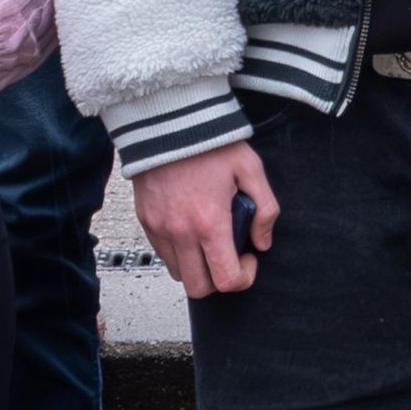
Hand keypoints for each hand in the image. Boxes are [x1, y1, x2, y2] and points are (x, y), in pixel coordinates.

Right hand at [136, 140, 279, 298]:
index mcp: (209, 223)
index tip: (249, 258)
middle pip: (199, 288)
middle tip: (229, 255)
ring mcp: (159, 229)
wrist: (168, 121)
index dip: (244, 277)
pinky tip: (191, 229)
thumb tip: (263, 241)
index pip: (226, 280)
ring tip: (209, 242)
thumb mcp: (250, 169)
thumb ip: (266, 209)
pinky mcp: (145, 221)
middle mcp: (180, 232)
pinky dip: (179, 252)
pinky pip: (162, 254)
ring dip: (197, 267)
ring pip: (179, 274)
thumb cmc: (210, 143)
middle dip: (219, 280)